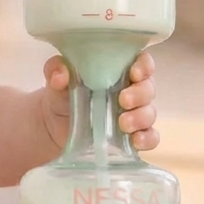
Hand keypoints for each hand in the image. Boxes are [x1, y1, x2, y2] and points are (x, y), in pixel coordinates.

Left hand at [41, 52, 158, 150]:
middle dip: (140, 94)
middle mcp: (131, 90)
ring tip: (123, 124)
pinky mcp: (132, 136)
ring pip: (150, 113)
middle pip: (148, 88)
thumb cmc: (62, 93)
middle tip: (123, 100)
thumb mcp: (56, 79)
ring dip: (141, 117)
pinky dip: (147, 139)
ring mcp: (133, 114)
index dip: (144, 66)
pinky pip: (150, 137)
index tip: (134, 73)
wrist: (53, 124)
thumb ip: (56, 70)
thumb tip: (60, 74)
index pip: (142, 62)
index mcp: (118, 70)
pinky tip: (136, 141)